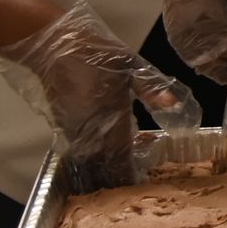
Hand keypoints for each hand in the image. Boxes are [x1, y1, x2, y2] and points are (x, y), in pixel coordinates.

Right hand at [0, 0, 202, 192]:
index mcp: (111, 117)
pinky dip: (93, 153)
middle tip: (132, 181)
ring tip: (121, 169)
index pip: (122, 158)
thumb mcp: (130, 64)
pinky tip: (105, 148)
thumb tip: (172, 105)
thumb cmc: (95, 53)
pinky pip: (80, 148)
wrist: (54, 44)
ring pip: (91, 159)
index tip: (140, 183)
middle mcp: (91, 130)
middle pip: (105, 165)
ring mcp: (74, 129)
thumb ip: (151, 88)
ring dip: (104, 167)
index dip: (129, 174)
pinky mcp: (62, 123)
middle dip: (117, 175)